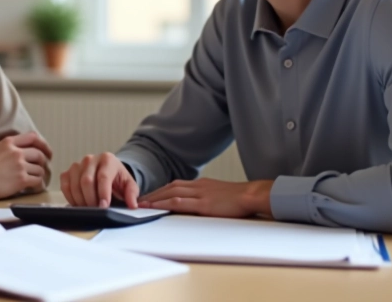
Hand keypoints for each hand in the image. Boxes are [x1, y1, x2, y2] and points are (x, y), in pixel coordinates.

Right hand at [0, 132, 51, 200]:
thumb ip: (5, 146)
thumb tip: (11, 145)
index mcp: (9, 142)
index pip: (33, 137)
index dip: (43, 144)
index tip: (46, 151)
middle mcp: (17, 152)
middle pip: (39, 153)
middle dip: (43, 161)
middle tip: (42, 166)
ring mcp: (20, 165)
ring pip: (40, 168)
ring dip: (39, 174)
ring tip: (34, 177)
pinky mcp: (21, 179)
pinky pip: (37, 180)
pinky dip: (38, 183)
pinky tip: (33, 185)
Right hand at [60, 152, 138, 207]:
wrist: (106, 171)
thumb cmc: (117, 179)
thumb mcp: (129, 185)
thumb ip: (132, 194)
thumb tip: (132, 205)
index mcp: (107, 159)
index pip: (103, 177)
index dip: (103, 193)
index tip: (104, 207)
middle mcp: (90, 159)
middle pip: (86, 181)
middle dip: (91, 199)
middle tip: (96, 211)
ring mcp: (77, 165)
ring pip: (74, 184)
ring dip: (81, 201)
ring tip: (89, 209)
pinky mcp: (68, 172)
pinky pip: (65, 186)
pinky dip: (71, 198)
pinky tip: (79, 204)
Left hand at [138, 179, 274, 217]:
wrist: (251, 195)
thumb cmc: (239, 198)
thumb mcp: (219, 193)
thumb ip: (207, 196)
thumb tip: (198, 203)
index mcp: (202, 184)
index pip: (176, 185)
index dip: (162, 190)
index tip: (151, 195)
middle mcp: (198, 186)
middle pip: (170, 187)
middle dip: (154, 193)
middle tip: (140, 199)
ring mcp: (199, 194)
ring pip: (171, 193)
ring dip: (155, 198)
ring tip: (142, 204)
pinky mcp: (203, 204)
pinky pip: (179, 202)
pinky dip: (164, 204)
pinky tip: (155, 207)